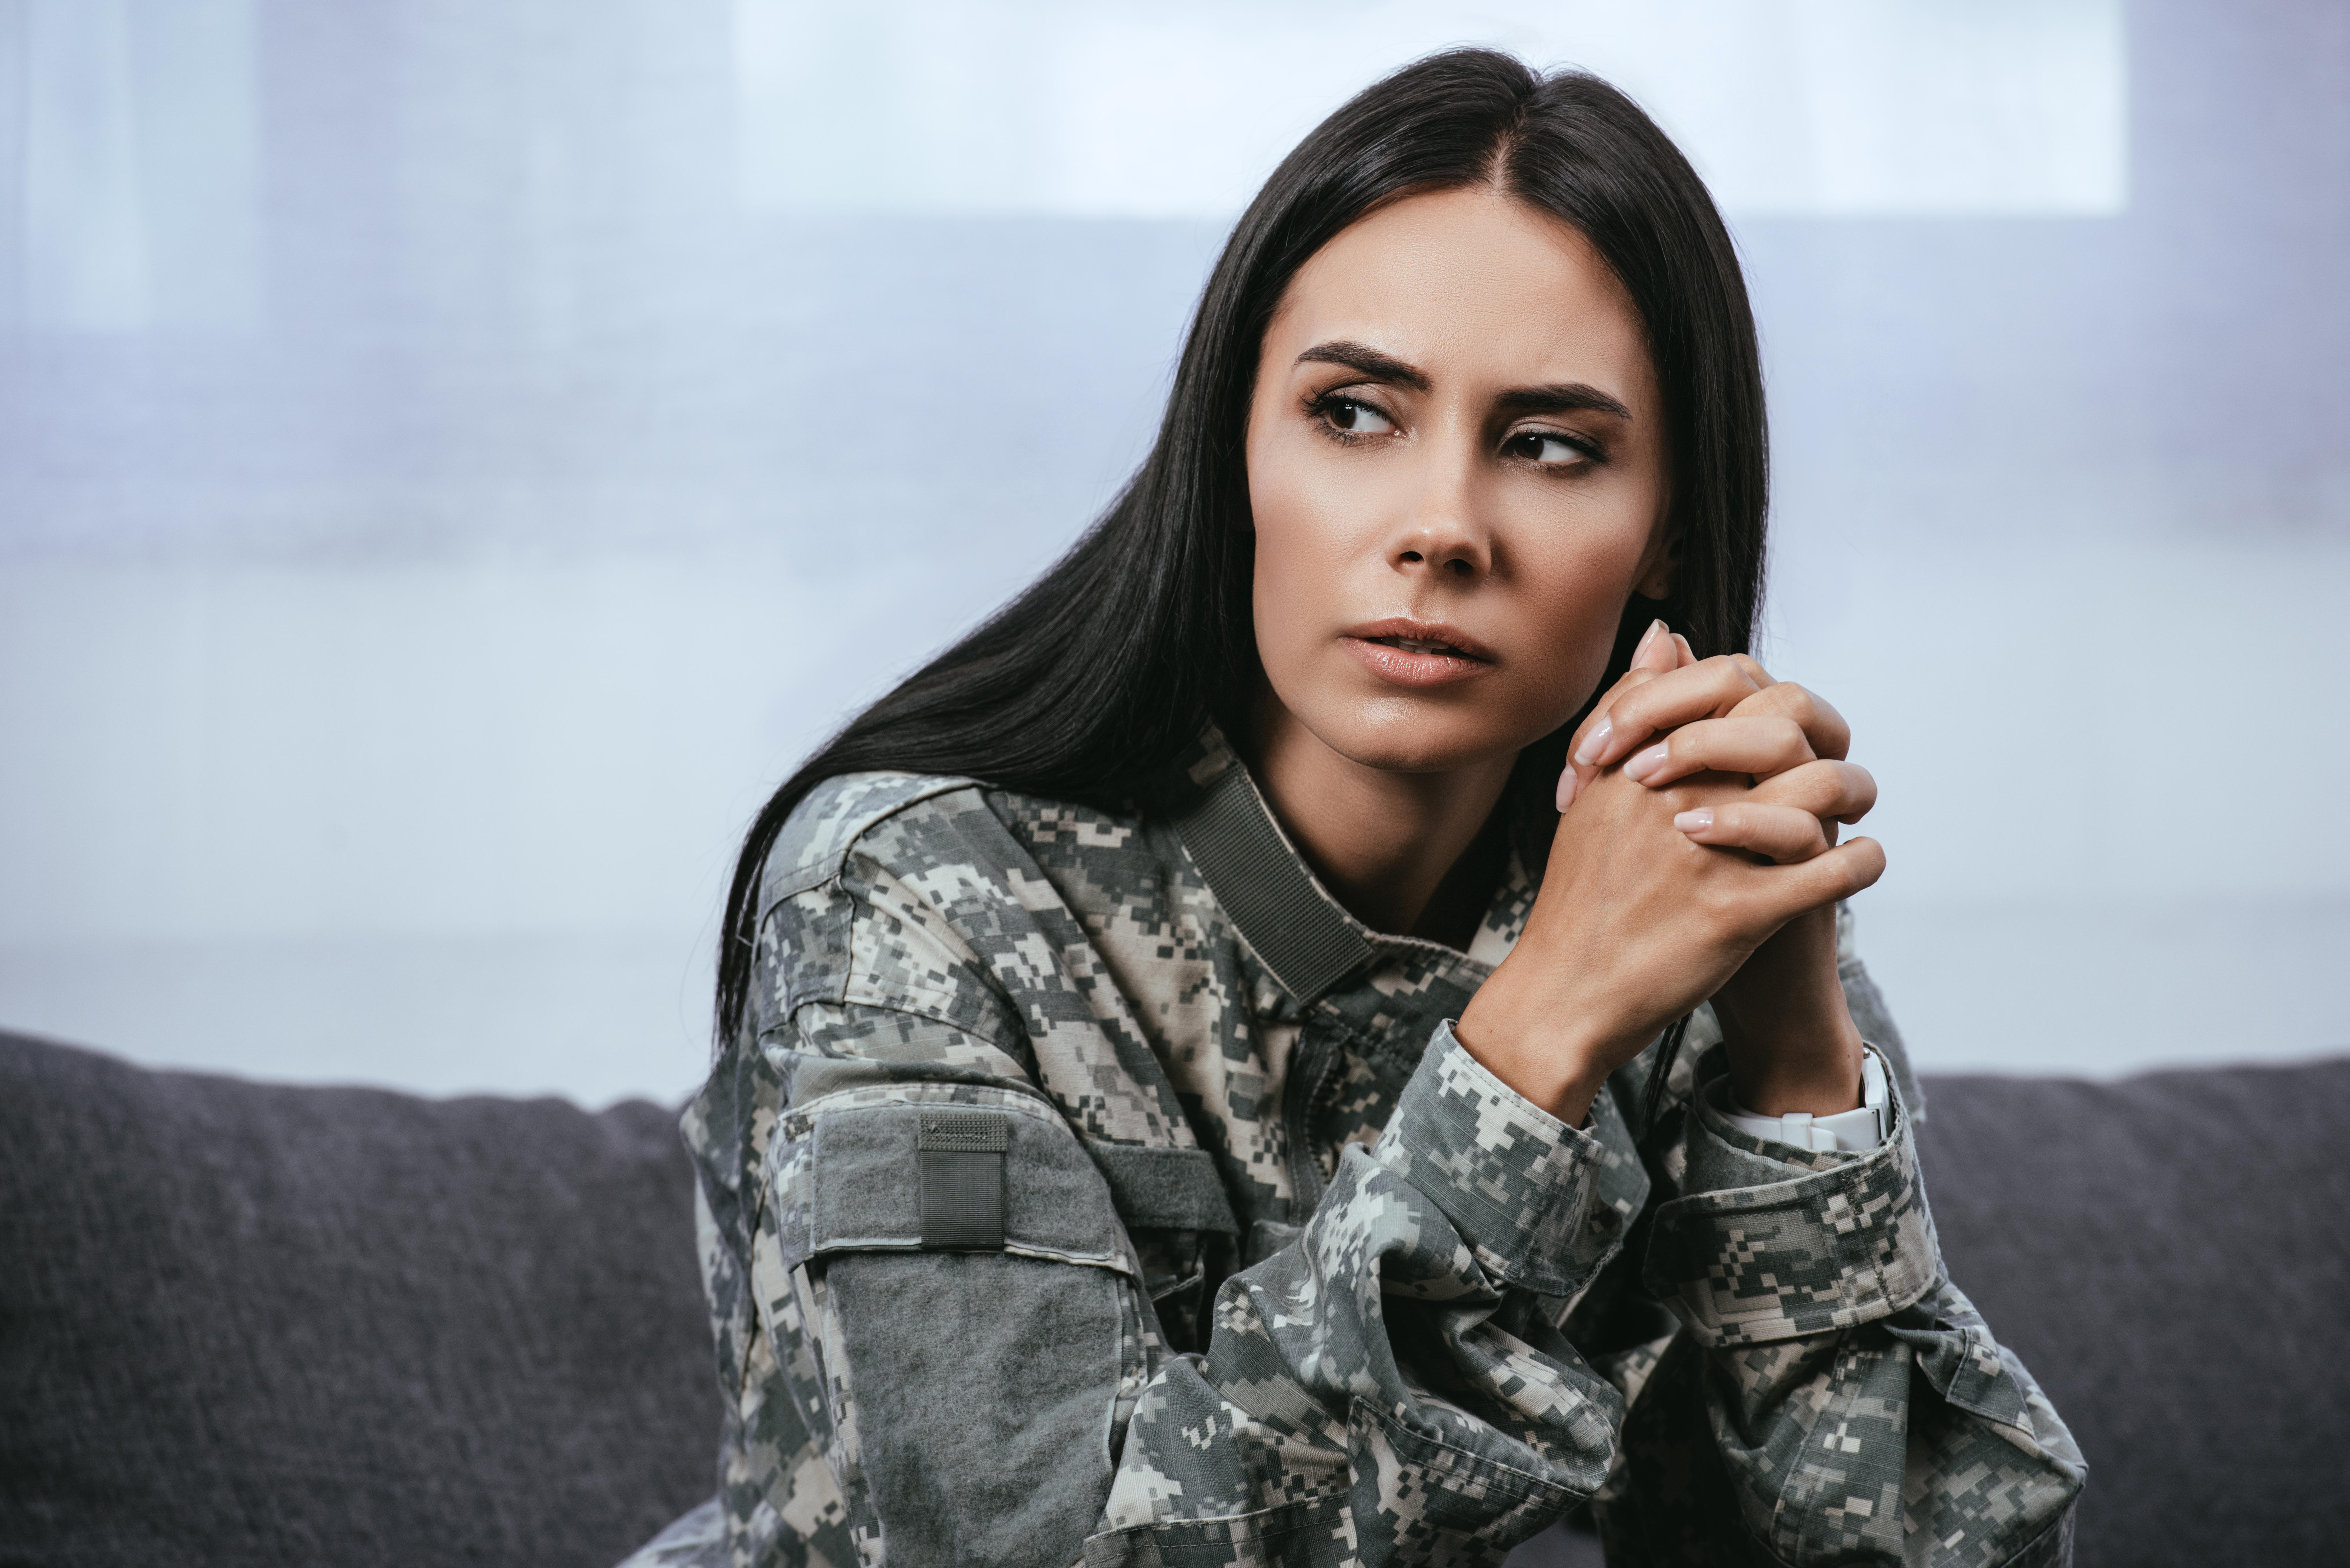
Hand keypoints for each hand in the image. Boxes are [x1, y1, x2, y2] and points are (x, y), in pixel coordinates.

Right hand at [1454, 622, 1884, 1123]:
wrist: (1565, 994)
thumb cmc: (1582, 896)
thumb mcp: (1594, 793)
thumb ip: (1629, 710)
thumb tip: (1665, 633)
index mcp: (1644, 765)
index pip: (1731, 688)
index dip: (1766, 701)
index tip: (1774, 733)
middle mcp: (1679, 798)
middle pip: (1784, 727)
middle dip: (1818, 739)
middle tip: (1821, 767)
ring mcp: (1711, 856)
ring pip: (1822, 791)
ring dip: (1852, 797)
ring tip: (1852, 814)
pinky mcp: (1740, 914)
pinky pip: (1833, 872)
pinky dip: (1859, 865)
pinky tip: (1856, 866)